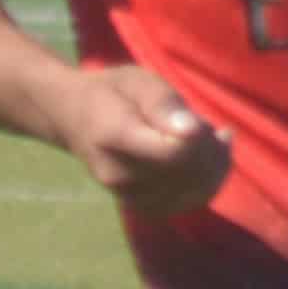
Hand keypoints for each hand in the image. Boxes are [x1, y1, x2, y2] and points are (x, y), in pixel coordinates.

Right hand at [54, 64, 229, 218]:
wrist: (74, 119)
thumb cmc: (112, 93)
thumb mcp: (136, 81)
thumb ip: (163, 102)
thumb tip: (192, 131)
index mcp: (113, 136)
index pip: (173, 152)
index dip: (200, 139)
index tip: (200, 120)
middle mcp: (117, 173)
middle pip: (189, 174)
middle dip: (210, 149)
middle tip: (204, 124)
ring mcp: (127, 195)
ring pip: (196, 191)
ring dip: (213, 164)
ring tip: (203, 139)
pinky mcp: (141, 207)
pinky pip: (190, 201)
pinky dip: (207, 180)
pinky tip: (203, 158)